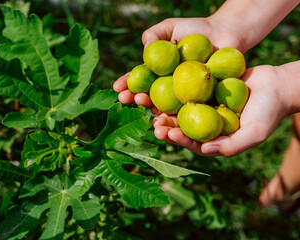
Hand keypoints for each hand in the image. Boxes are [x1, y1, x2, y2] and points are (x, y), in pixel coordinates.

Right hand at [113, 17, 244, 108]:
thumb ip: (155, 34)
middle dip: (137, 100)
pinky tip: (174, 124)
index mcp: (158, 73)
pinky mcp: (202, 102)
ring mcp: (184, 96)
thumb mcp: (171, 26)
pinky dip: (182, 120)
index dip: (127, 85)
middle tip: (128, 100)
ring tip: (150, 116)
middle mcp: (168, 87)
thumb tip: (145, 49)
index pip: (139, 80)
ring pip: (168, 109)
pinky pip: (191, 112)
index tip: (117, 89)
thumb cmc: (196, 28)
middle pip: (150, 97)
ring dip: (157, 115)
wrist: (226, 33)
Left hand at [153, 65, 292, 155]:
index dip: (178, 139)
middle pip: (181, 125)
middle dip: (165, 124)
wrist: (277, 85)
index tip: (167, 133)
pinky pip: (185, 87)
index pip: (192, 142)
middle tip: (152, 121)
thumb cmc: (269, 112)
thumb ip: (232, 145)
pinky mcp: (203, 88)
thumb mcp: (255, 132)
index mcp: (213, 137)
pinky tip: (160, 81)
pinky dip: (173, 86)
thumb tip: (206, 150)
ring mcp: (203, 105)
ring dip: (163, 106)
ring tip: (148, 103)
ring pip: (179, 107)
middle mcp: (205, 122)